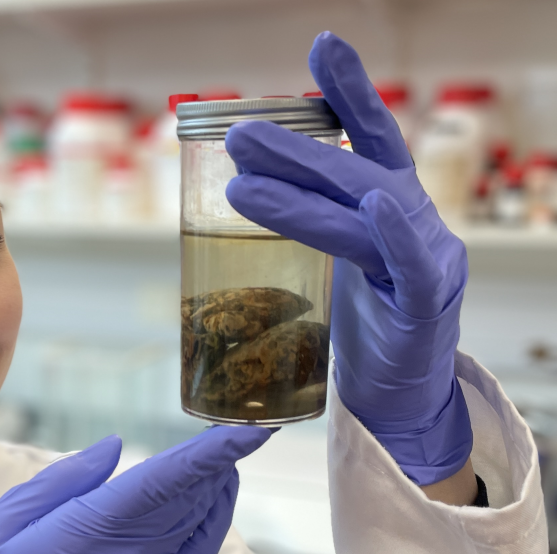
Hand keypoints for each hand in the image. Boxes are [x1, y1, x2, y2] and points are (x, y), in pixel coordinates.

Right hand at [0, 426, 270, 553]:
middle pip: (190, 500)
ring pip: (198, 526)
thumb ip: (62, 479)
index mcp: (85, 533)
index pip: (161, 484)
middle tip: (245, 426)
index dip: (206, 454)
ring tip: (228, 452)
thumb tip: (114, 446)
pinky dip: (215, 523)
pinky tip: (215, 497)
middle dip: (223, 460)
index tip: (244, 430)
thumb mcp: (4, 522)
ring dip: (220, 486)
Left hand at [223, 31, 472, 486]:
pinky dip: (398, 234)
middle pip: (353, 174)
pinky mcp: (426, 309)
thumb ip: (316, 223)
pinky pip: (413, 266)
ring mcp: (425, 263)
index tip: (321, 47)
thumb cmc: (368, 327)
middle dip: (294, 151)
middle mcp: (413, 223)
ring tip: (243, 184)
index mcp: (391, 209)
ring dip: (303, 197)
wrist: (401, 397)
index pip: (370, 140)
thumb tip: (246, 188)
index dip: (348, 93)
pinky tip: (376, 202)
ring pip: (365, 218)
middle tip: (237, 135)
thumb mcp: (339, 263)